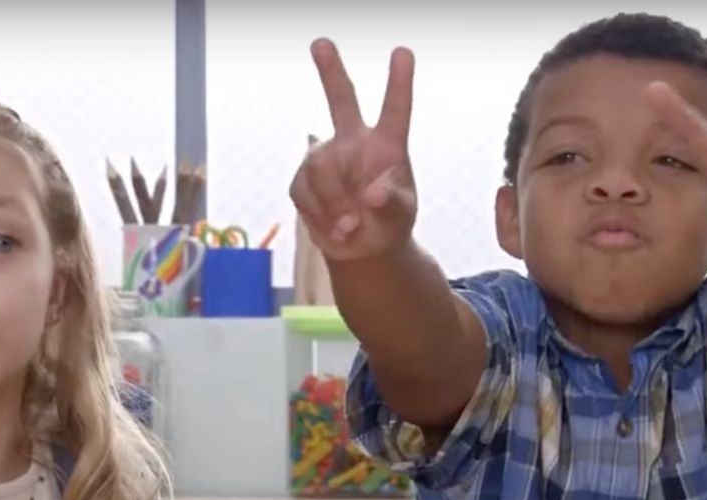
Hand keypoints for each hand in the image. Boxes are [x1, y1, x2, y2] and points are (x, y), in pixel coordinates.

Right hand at [289, 38, 417, 260]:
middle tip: (320, 43)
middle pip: (341, 101)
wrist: (361, 248)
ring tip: (349, 226)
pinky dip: (320, 217)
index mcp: (388, 144)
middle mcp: (354, 142)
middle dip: (330, 71)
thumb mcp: (401, 215)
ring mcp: (326, 159)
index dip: (399, 83)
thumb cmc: (388, 222)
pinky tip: (335, 229)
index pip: (395, 110)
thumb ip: (392, 204)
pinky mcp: (303, 181)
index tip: (403, 52)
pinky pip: (305, 194)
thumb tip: (372, 196)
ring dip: (333, 202)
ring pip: (320, 168)